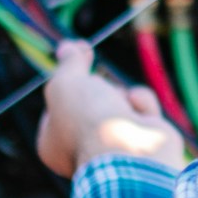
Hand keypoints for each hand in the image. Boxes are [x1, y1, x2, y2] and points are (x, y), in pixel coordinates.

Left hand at [39, 41, 187, 177]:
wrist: (131, 151)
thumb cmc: (89, 121)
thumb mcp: (66, 83)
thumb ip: (68, 63)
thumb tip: (68, 46)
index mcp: (54, 142)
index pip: (58, 103)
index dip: (68, 78)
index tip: (76, 52)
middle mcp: (82, 146)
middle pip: (90, 97)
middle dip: (98, 85)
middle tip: (97, 79)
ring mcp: (115, 143)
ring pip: (117, 98)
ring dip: (120, 93)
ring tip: (118, 106)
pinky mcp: (143, 137)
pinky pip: (140, 106)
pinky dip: (142, 104)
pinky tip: (140, 116)